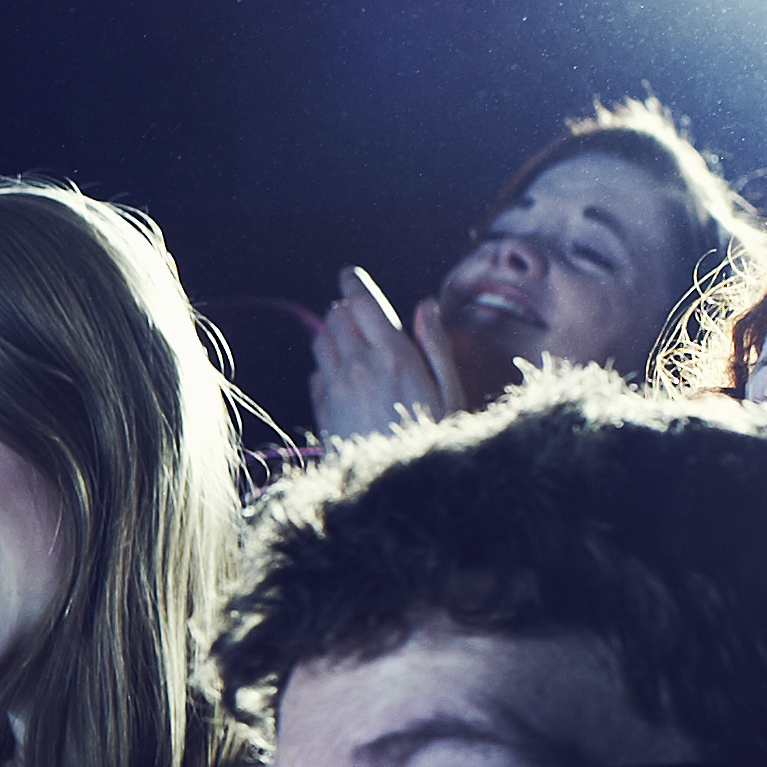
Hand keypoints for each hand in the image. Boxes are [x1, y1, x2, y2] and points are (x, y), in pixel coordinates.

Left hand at [304, 264, 450, 441]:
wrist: (399, 492)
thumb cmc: (435, 438)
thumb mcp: (450, 391)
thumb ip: (435, 345)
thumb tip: (424, 305)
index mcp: (393, 355)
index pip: (364, 304)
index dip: (355, 285)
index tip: (348, 273)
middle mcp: (358, 367)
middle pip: (339, 319)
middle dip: (346, 307)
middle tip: (354, 304)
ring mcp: (337, 390)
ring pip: (322, 343)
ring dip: (332, 331)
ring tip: (346, 331)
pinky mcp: (324, 413)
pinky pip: (316, 376)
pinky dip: (324, 365)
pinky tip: (337, 371)